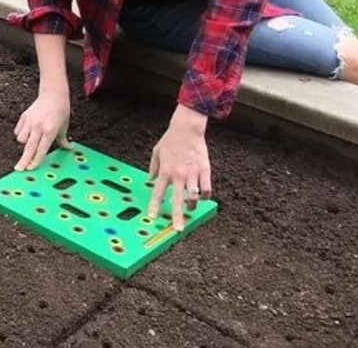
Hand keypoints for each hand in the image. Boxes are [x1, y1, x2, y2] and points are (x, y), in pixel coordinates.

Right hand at [13, 92, 72, 170]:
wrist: (53, 94)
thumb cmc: (61, 110)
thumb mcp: (64, 126)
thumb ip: (63, 140)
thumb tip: (68, 148)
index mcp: (50, 130)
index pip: (41, 149)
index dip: (36, 160)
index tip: (31, 168)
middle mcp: (39, 127)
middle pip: (29, 148)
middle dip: (24, 160)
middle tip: (19, 169)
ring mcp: (30, 122)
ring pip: (21, 139)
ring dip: (24, 144)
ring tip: (30, 141)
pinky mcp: (24, 117)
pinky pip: (18, 131)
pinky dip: (21, 134)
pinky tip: (27, 132)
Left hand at [147, 105, 211, 230]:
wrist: (187, 129)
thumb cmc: (170, 140)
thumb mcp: (156, 153)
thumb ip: (153, 168)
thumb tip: (150, 179)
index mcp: (165, 171)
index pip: (158, 193)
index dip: (154, 206)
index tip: (152, 217)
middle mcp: (178, 175)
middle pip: (177, 200)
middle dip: (177, 216)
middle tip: (178, 229)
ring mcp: (192, 173)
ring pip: (194, 196)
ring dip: (192, 205)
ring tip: (190, 207)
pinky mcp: (205, 170)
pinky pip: (207, 188)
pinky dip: (205, 195)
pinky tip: (202, 196)